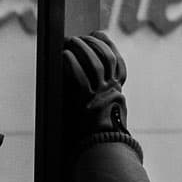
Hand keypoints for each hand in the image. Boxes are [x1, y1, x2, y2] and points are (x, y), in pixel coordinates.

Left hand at [62, 31, 131, 147]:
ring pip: (96, 64)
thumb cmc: (99, 130)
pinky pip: (80, 78)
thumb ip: (100, 92)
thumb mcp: (105, 110)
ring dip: (83, 49)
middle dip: (92, 43)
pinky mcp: (87, 101)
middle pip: (107, 58)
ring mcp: (100, 94)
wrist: (101, 147)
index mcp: (117, 90)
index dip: (108, 44)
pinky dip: (72, 64)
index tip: (98, 33)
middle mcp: (112, 89)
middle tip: (79, 37)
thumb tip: (86, 73)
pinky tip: (64, 55)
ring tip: (71, 41)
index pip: (117, 61)